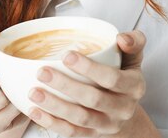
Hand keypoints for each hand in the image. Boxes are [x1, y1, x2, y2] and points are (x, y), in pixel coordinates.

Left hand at [26, 30, 148, 136]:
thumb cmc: (124, 75)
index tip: (66, 56)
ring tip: (34, 92)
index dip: (89, 68)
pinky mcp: (93, 135)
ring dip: (55, 106)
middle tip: (42, 72)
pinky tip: (34, 111)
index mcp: (134, 86)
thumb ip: (133, 42)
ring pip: (80, 118)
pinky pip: (72, 132)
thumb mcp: (133, 58)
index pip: (113, 78)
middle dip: (66, 86)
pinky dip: (52, 123)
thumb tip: (121, 38)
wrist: (127, 110)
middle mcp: (123, 108)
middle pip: (93, 99)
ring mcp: (108, 124)